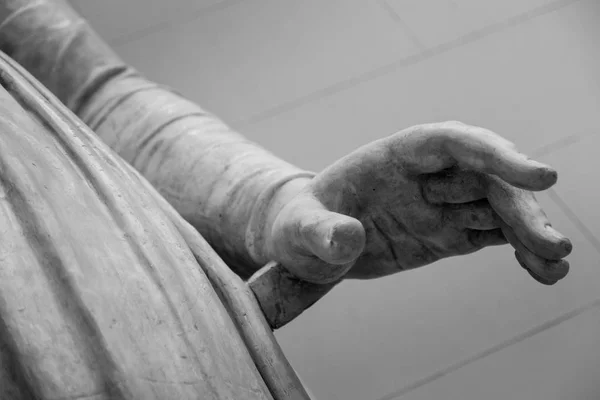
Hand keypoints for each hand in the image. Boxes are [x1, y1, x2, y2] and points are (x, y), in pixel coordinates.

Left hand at [263, 121, 572, 284]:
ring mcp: (440, 204)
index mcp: (394, 156)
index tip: (537, 175)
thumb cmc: (300, 227)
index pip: (452, 142)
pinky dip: (519, 249)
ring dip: (530, 230)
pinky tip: (543, 271)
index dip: (494, 154)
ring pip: (497, 207)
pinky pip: (492, 235)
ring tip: (555, 264)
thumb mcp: (300, 231)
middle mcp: (426, 175)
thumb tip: (347, 239)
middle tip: (553, 243)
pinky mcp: (448, 232)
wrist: (309, 245)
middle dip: (521, 205)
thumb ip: (320, 233)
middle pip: (485, 179)